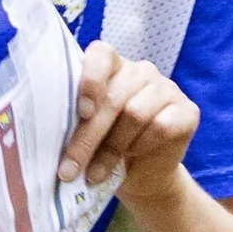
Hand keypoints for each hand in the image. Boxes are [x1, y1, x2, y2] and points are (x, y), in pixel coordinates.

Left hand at [62, 41, 199, 198]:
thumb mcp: (86, 133)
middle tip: (69, 169)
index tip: (81, 113)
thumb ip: (75, 121)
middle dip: (88, 138)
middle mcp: (140, 71)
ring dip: (111, 150)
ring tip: (94, 173)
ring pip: (134, 114)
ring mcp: (166, 88)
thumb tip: (45, 134)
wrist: (141, 177)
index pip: (101, 54)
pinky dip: (141, 146)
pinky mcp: (187, 110)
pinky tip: (132, 157)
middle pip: (113, 98)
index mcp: (111, 67)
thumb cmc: (105, 149)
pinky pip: (160, 126)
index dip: (90, 80)